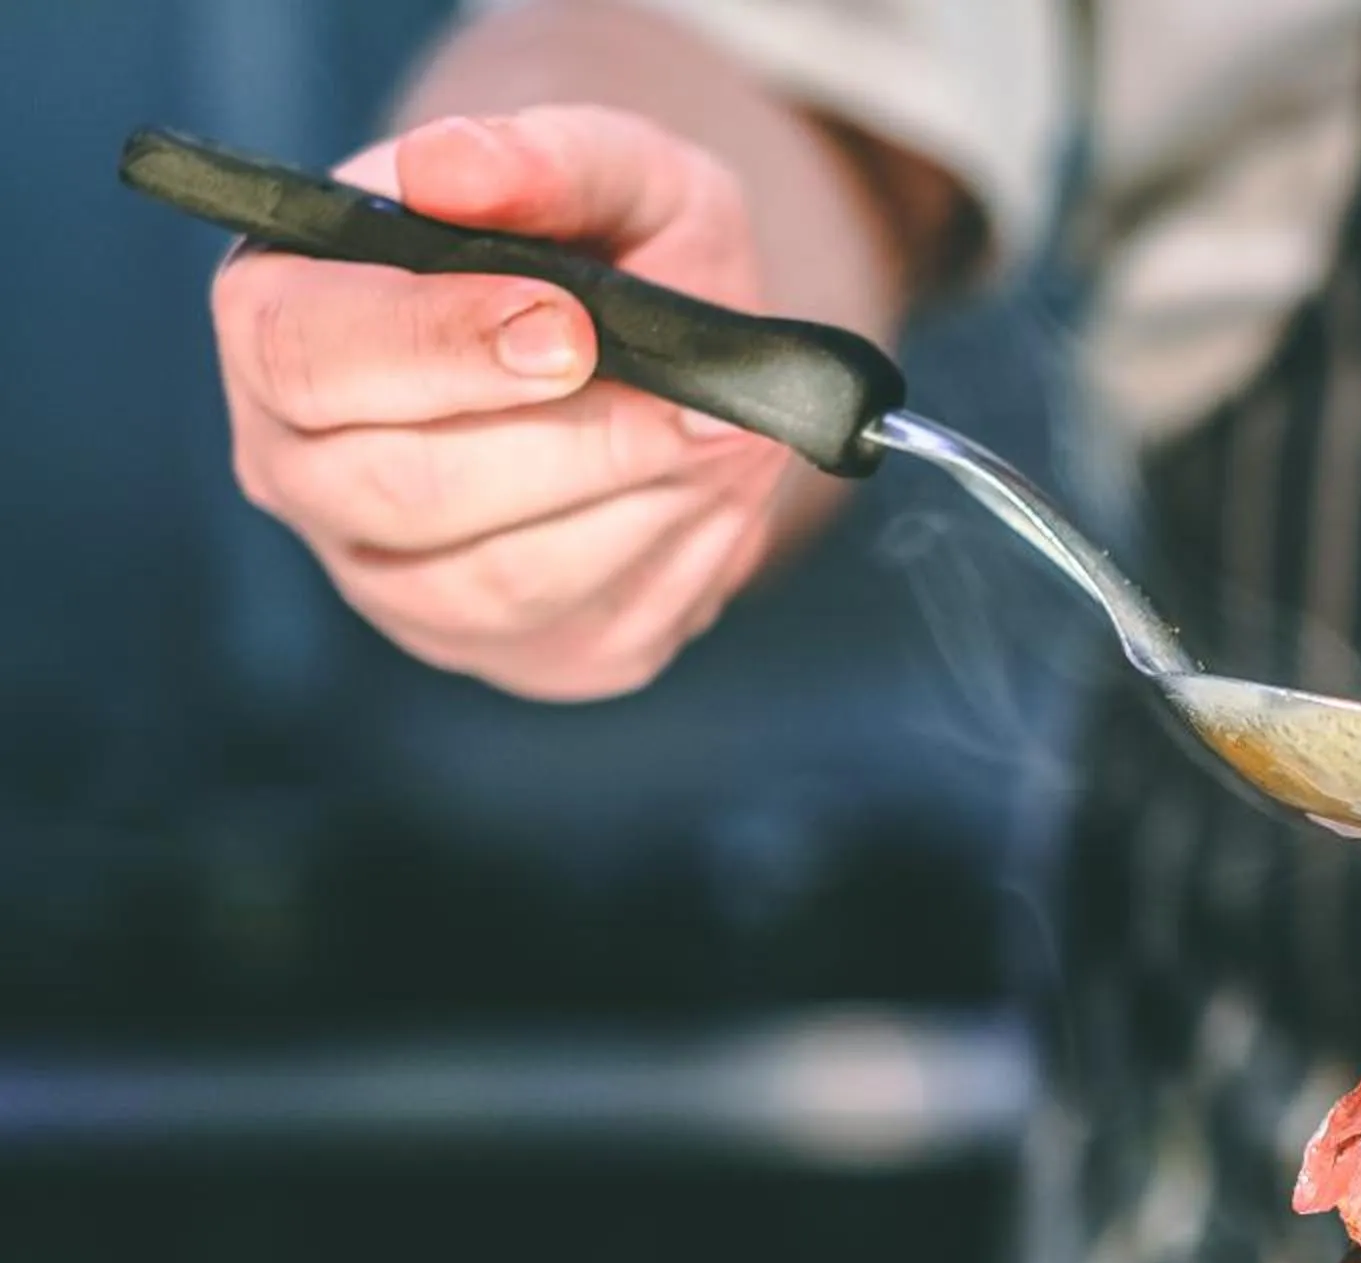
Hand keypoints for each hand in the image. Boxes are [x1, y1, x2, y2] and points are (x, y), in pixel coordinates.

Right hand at [212, 107, 790, 699]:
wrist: (664, 348)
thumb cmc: (605, 245)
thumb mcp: (609, 169)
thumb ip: (537, 158)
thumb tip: (452, 170)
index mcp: (280, 319)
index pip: (306, 353)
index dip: (439, 346)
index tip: (568, 326)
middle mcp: (301, 464)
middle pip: (405, 489)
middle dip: (575, 444)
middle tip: (698, 406)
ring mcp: (391, 579)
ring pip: (502, 581)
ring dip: (639, 506)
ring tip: (727, 436)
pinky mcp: (498, 653)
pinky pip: (585, 632)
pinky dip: (676, 562)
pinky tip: (714, 494)